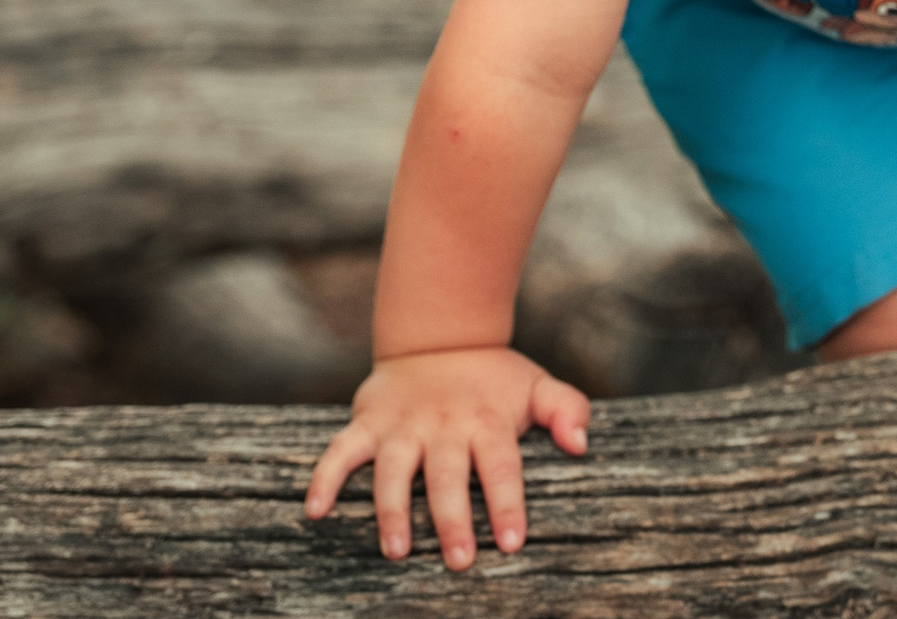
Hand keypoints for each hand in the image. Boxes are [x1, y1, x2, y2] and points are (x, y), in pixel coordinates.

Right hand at [303, 346, 591, 567]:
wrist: (438, 336)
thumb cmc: (493, 378)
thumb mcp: (536, 385)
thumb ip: (566, 409)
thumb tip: (581, 443)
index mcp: (486, 421)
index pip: (501, 466)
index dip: (507, 504)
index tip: (512, 543)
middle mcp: (443, 425)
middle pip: (447, 476)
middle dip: (452, 519)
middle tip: (459, 561)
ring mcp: (401, 426)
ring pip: (393, 470)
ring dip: (392, 510)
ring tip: (397, 551)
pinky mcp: (367, 423)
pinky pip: (340, 451)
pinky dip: (324, 478)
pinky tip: (315, 511)